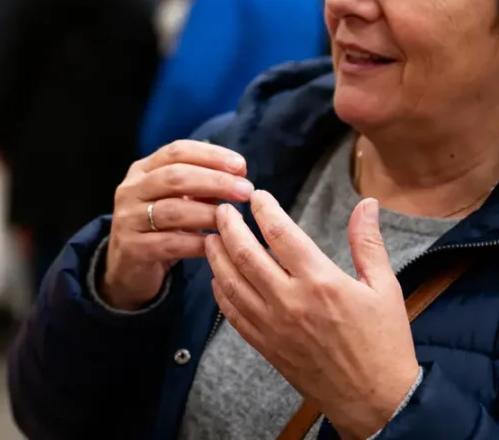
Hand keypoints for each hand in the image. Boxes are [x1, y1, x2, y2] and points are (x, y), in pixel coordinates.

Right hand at [103, 140, 252, 309]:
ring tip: (235, 220)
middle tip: (246, 190)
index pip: (177, 151)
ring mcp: (128, 219)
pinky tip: (216, 244)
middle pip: (175, 177)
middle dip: (215, 181)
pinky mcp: (132, 249)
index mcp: (142, 170)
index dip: (211, 155)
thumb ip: (201, 187)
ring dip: (209, 213)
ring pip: (173, 210)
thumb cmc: (160, 228)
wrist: (127, 267)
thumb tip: (237, 174)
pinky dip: (197, 243)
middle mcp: (131, 190)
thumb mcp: (177, 200)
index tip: (241, 166)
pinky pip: (170, 243)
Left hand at [206, 192, 418, 439]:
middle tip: (221, 209)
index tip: (257, 195)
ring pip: (230, 281)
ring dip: (216, 255)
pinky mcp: (264, 344)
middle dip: (228, 226)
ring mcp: (272, 324)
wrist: (376, 400)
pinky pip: (232, 313)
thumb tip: (368, 203)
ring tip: (211, 236)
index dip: (264, 209)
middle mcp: (290, 300)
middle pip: (245, 253)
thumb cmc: (384, 342)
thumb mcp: (385, 287)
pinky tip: (217, 277)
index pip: (280, 233)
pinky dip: (220, 291)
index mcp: (321, 281)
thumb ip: (368, 242)